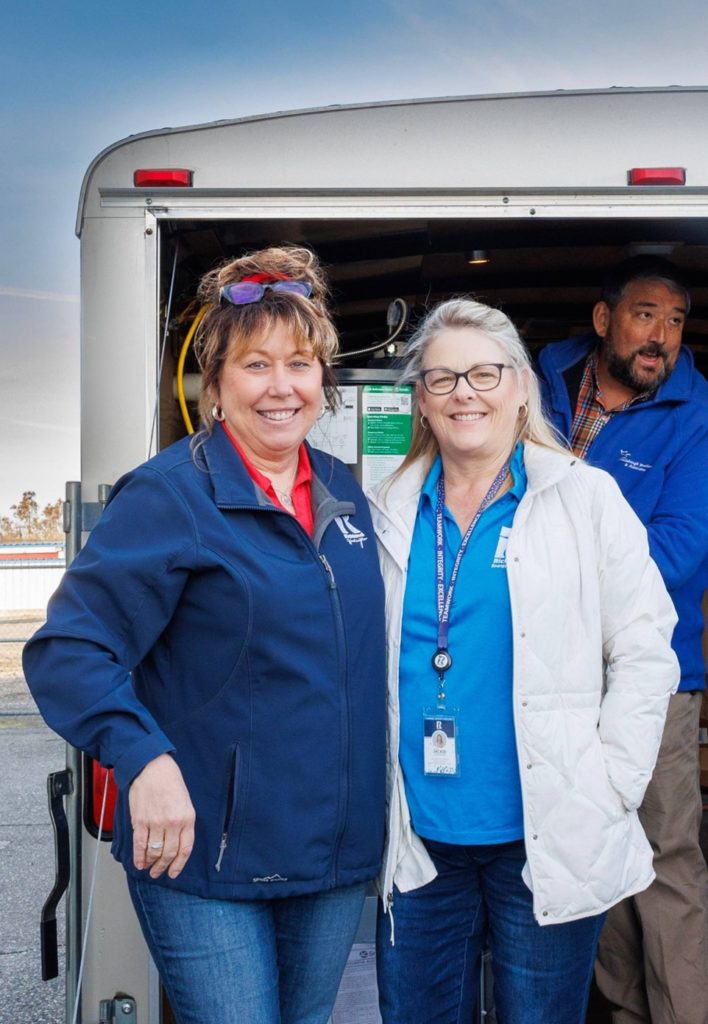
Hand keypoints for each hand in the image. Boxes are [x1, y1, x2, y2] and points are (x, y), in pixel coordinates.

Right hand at [129, 754, 195, 878]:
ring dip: (151, 863)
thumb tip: (177, 842)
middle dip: (163, 867)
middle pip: (169, 853)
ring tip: (148, 868)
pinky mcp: (140, 821)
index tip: (174, 873)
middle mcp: (173, 823)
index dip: (179, 864)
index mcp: (187, 818)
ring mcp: (156, 823)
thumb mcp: (185, 801)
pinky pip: (140, 844)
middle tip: (158, 873)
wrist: (152, 767)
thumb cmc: (170, 781)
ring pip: (154, 851)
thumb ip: (183, 822)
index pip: (185, 849)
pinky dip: (139, 857)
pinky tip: (139, 862)